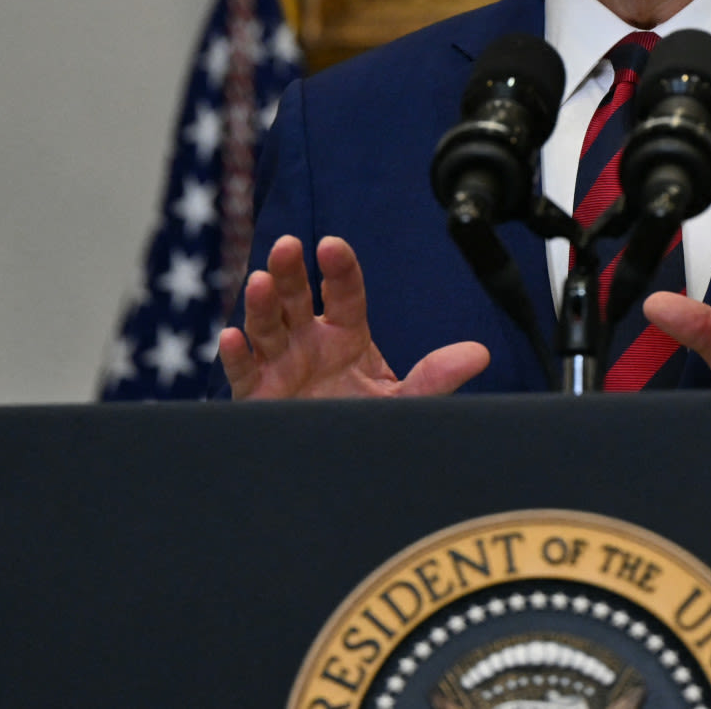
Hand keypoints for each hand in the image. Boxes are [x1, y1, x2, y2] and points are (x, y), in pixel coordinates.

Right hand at [217, 234, 489, 399]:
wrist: (336, 464)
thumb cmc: (366, 421)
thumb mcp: (403, 402)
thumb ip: (435, 378)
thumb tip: (479, 354)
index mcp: (346, 333)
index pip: (344, 292)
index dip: (338, 268)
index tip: (332, 246)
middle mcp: (309, 340)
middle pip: (297, 297)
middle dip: (290, 271)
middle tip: (288, 246)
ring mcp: (280, 364)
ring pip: (266, 326)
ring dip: (260, 303)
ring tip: (259, 281)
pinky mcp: (256, 395)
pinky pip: (242, 373)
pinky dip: (234, 356)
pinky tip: (230, 339)